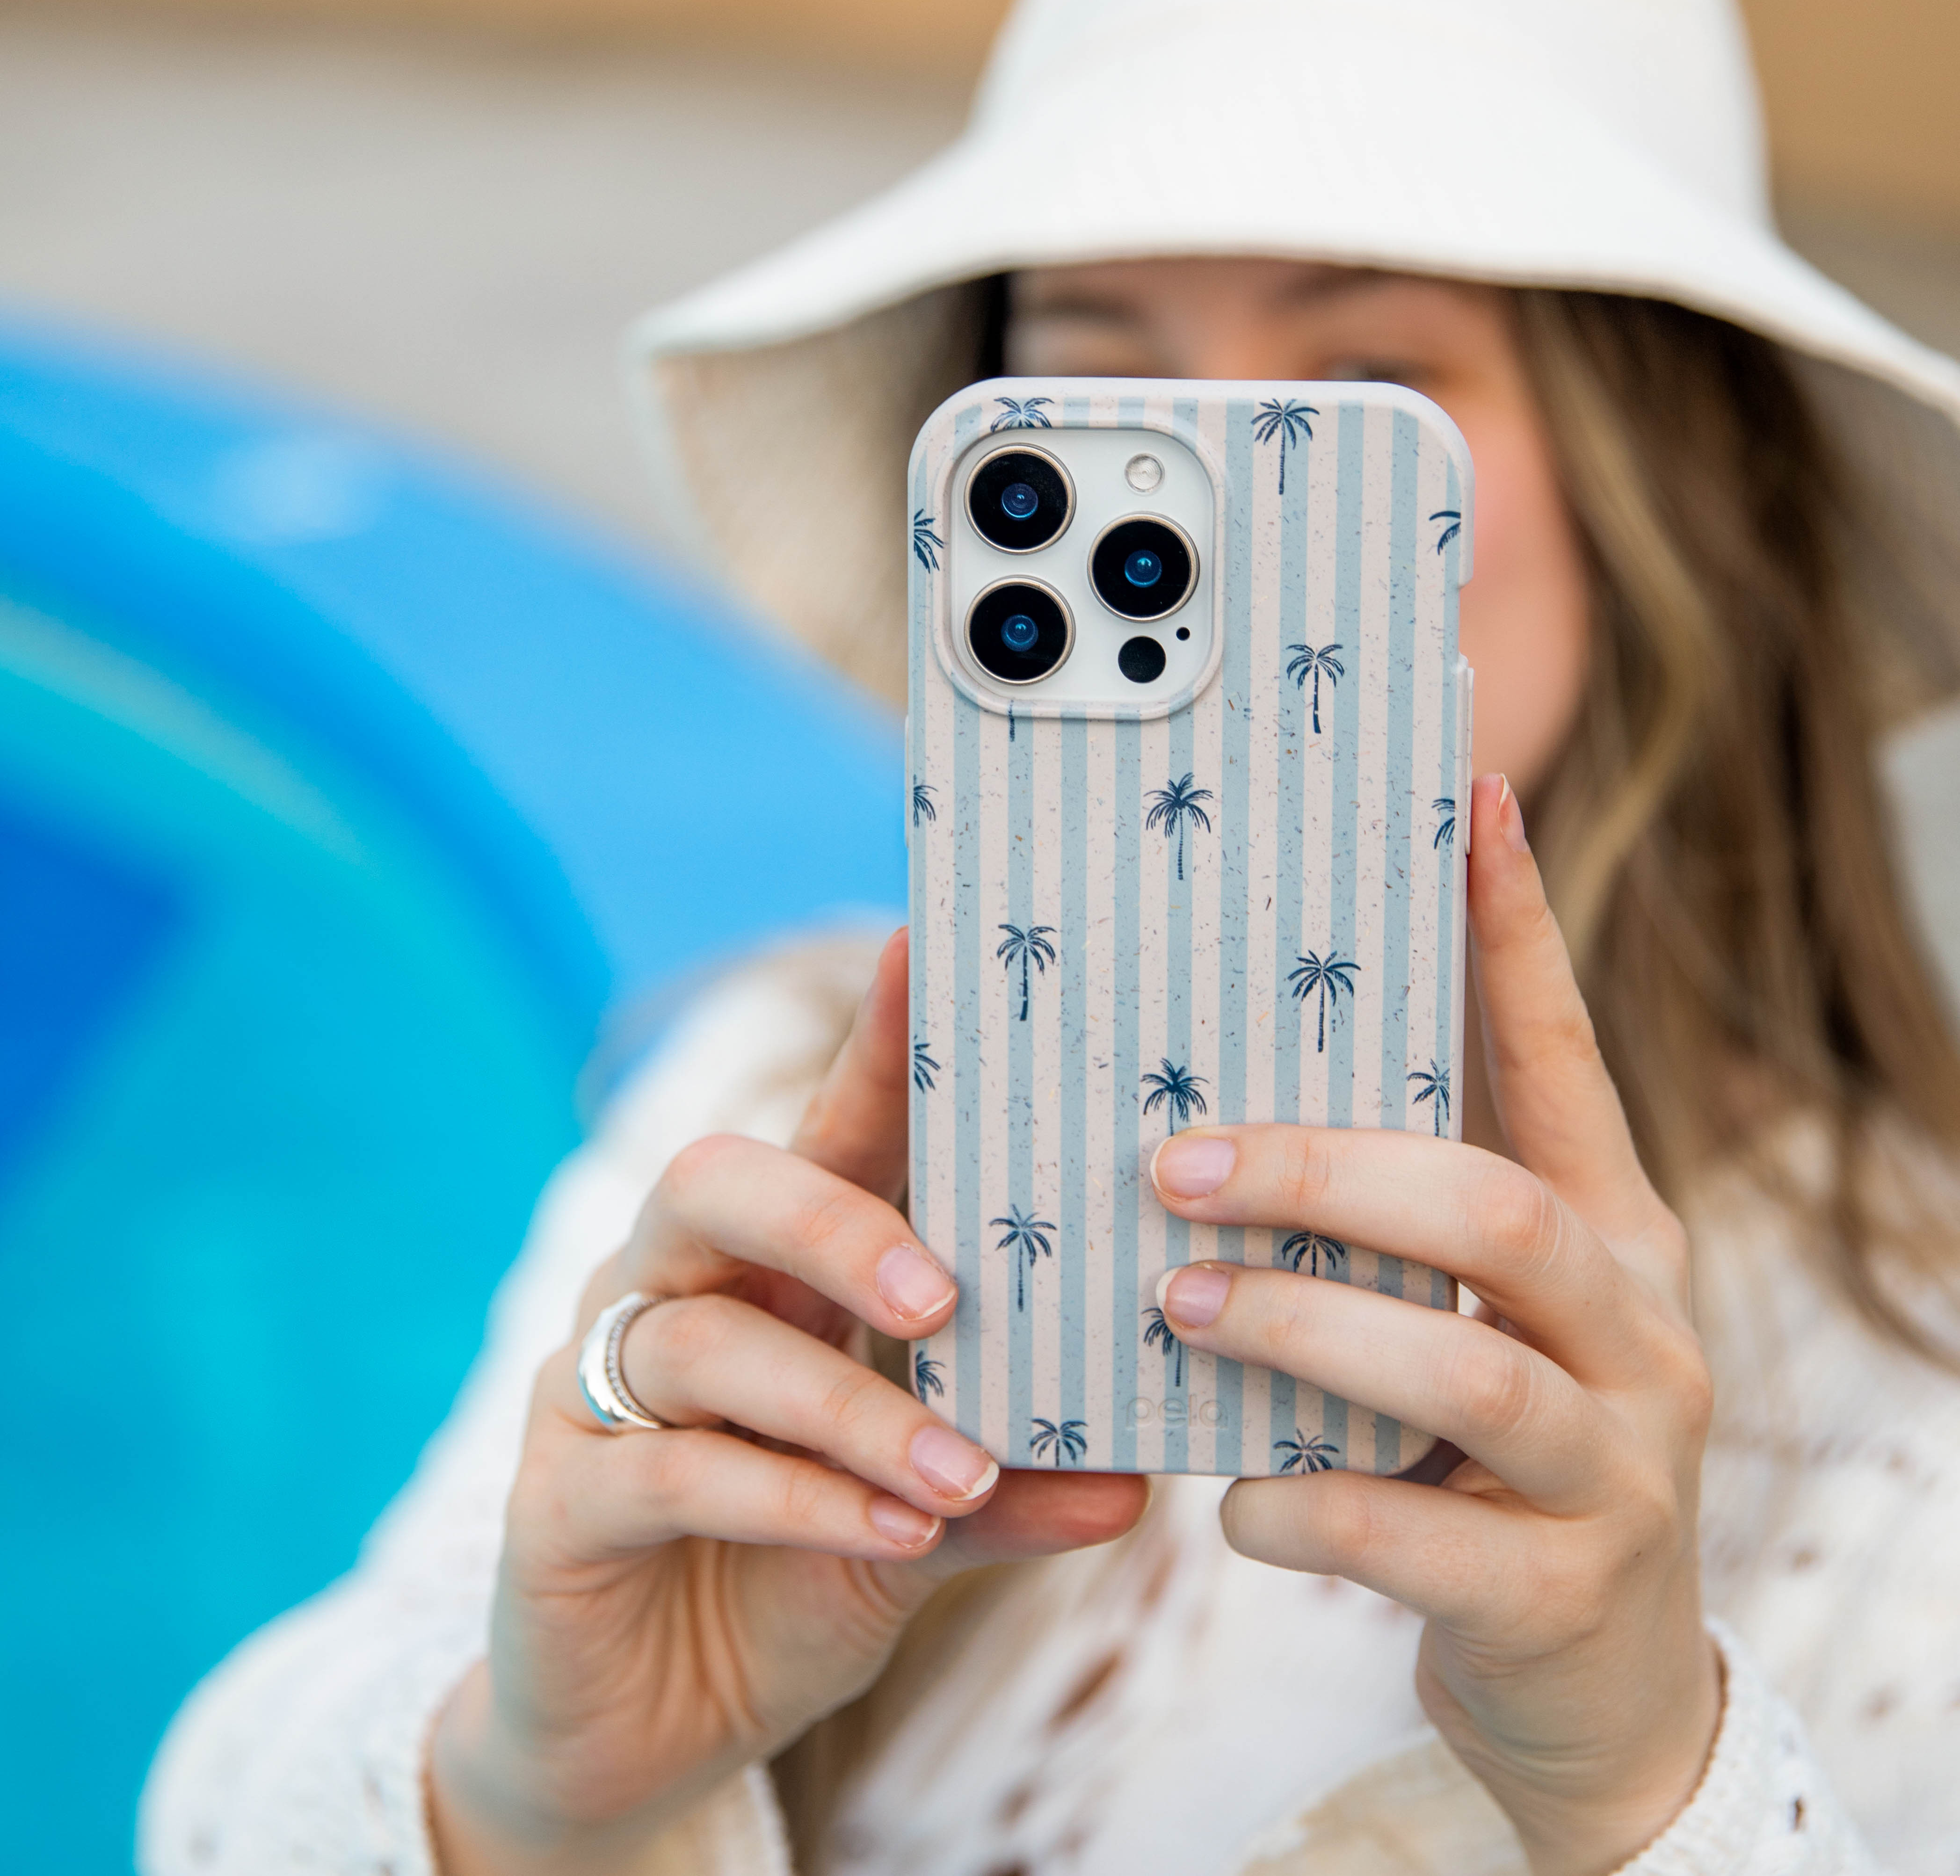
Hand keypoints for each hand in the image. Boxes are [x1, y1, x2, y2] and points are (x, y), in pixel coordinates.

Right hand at [428, 931, 1146, 1874]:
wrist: (655, 1728)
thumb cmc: (799, 1578)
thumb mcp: (920, 1526)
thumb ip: (1006, 1487)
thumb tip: (1135, 1478)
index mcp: (769, 1270)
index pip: (823, 1131)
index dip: (873, 1046)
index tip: (927, 950)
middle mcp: (670, 1293)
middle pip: (712, 1181)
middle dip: (830, 1220)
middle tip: (944, 1297)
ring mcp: (598, 1390)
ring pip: (704, 1341)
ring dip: (843, 1412)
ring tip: (957, 1477)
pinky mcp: (558, 1499)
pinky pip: (668, 1469)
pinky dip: (790, 1499)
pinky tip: (889, 1535)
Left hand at [1150, 774, 1718, 1875]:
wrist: (1596, 1686)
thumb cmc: (1491, 1464)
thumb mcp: (1474, 1326)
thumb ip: (1394, 1232)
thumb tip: (1226, 1112)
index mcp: (1613, 1239)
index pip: (1563, 1059)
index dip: (1515, 932)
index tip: (1467, 801)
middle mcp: (1639, 1331)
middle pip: (1491, 1211)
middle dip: (1322, 1177)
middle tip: (1175, 1166)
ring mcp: (1618, 1468)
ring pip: (1462, 1371)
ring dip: (1300, 1330)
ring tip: (1179, 1309)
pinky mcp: (1561, 1592)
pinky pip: (1411, 1538)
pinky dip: (1301, 1507)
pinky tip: (1230, 1504)